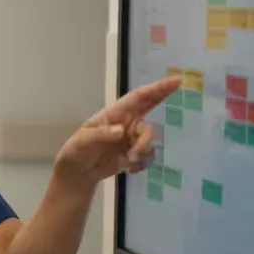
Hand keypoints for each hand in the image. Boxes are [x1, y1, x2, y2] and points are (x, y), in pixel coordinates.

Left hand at [54, 75, 180, 184]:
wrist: (78, 173)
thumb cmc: (76, 151)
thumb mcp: (83, 141)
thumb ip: (101, 135)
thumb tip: (121, 131)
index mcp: (114, 114)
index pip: (138, 97)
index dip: (156, 88)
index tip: (175, 80)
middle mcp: (127, 123)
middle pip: (150, 108)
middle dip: (162, 98)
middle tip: (177, 88)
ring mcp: (132, 138)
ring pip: (150, 138)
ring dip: (143, 149)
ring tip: (129, 160)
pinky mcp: (135, 154)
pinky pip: (148, 156)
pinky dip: (142, 163)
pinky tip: (130, 168)